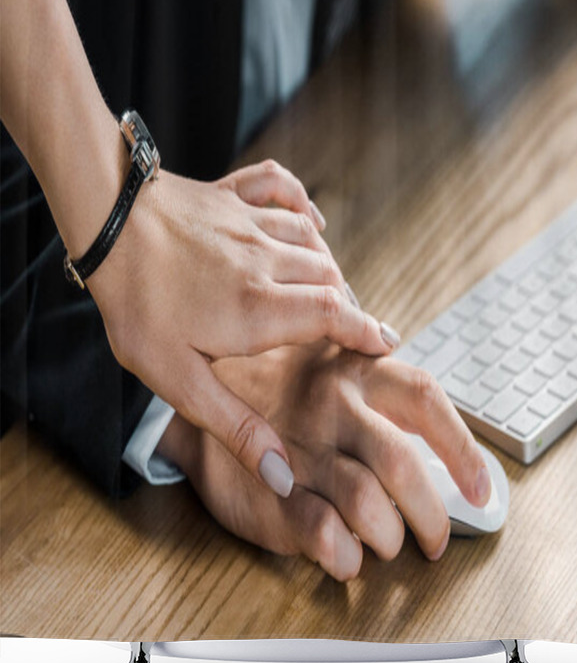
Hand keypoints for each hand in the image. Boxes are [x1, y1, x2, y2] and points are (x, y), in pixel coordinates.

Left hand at [88, 159, 399, 497]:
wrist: (105, 225)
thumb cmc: (136, 304)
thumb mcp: (178, 381)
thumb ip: (235, 427)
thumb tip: (281, 475)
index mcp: (260, 309)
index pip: (335, 317)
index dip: (367, 332)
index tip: (386, 345)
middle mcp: (268, 263)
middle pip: (330, 280)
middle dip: (347, 306)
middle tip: (349, 330)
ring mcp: (251, 224)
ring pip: (312, 242)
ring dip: (326, 266)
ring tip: (328, 291)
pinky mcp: (232, 197)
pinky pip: (281, 188)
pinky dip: (302, 202)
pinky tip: (311, 220)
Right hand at [158, 343, 491, 580]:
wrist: (209, 390)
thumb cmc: (288, 383)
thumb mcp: (339, 361)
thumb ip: (387, 390)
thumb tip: (450, 450)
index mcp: (360, 370)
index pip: (427, 402)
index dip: (463, 450)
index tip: (481, 490)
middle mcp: (335, 406)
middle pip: (403, 467)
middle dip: (431, 517)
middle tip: (435, 540)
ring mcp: (302, 448)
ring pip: (369, 507)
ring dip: (389, 538)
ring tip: (385, 541)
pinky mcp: (272, 489)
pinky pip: (323, 534)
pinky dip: (346, 557)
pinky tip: (347, 555)